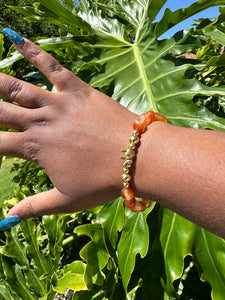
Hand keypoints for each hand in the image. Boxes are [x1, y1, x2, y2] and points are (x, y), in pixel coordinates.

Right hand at [0, 28, 134, 225]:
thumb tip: (7, 220)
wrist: (137, 158)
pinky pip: (52, 67)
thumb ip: (34, 207)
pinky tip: (15, 37)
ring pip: (17, 87)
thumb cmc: (103, 182)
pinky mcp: (76, 90)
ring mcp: (58, 104)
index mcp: (35, 149)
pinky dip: (34, 51)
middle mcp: (40, 123)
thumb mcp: (66, 200)